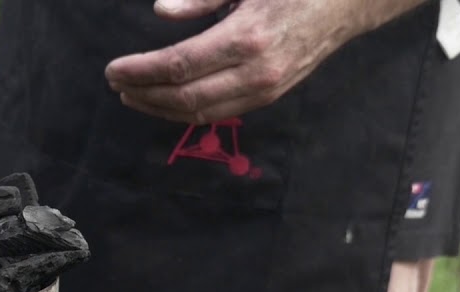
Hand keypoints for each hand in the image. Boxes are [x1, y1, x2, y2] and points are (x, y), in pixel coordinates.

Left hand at [106, 0, 384, 123]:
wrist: (347, 4)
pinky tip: (165, 102)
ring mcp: (264, 91)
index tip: (113, 70)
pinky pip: (218, 113)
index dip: (141, 71)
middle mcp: (255, 72)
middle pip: (184, 97)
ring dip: (160, 109)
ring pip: (200, 113)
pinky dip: (186, 112)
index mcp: (246, 37)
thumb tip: (161, 12)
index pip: (179, 65)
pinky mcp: (268, 98)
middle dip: (143, 93)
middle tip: (116, 84)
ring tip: (132, 96)